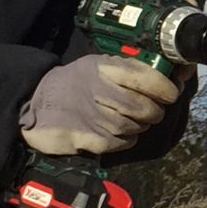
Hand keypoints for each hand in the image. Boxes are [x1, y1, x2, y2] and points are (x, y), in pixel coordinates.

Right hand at [19, 54, 179, 155]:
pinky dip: (127, 139)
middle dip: (155, 111)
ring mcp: (94, 116)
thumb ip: (127, 70)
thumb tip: (168, 77)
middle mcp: (100, 91)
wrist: (34, 103)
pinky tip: (119, 132)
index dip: (165, 88)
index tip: (172, 93)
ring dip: (141, 125)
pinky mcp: (90, 138)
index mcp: (104, 68)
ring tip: (134, 120)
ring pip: (135, 126)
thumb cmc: (72, 84)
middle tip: (155, 110)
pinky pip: (122, 142)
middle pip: (144, 106)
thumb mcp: (96, 66)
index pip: (146, 77)